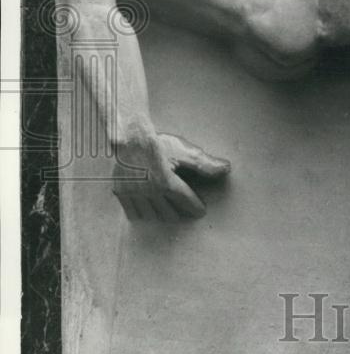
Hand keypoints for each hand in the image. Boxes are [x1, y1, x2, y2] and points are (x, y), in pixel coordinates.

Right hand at [113, 132, 229, 220]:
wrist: (127, 137)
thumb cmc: (157, 142)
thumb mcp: (183, 151)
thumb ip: (204, 163)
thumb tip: (226, 169)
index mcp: (166, 184)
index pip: (186, 203)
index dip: (196, 208)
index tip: (200, 210)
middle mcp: (148, 192)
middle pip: (169, 214)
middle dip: (180, 213)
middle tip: (186, 210)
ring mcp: (133, 194)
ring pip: (151, 216)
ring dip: (162, 215)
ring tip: (170, 211)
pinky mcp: (120, 193)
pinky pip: (133, 213)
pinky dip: (143, 213)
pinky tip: (149, 210)